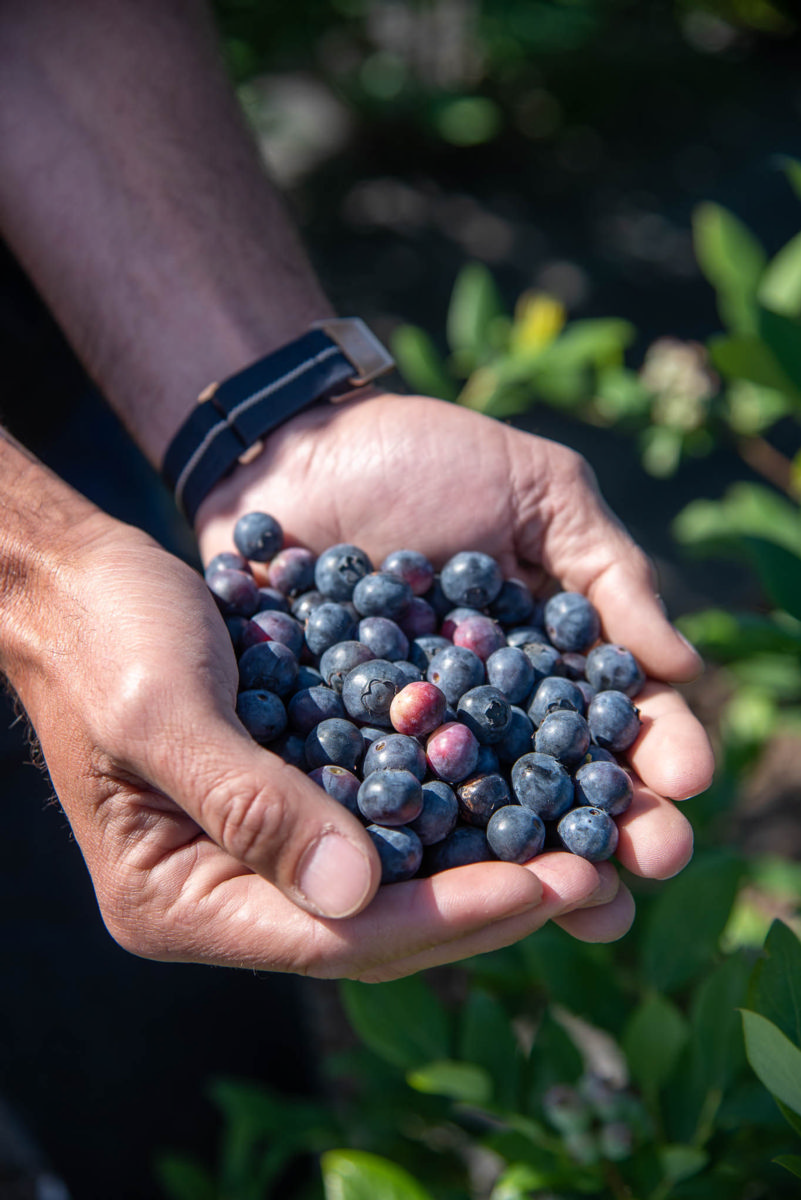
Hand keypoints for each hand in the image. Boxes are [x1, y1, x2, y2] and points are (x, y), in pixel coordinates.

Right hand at [6, 511, 625, 980]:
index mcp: (177, 898)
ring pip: (389, 882)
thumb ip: (249, 805)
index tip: (544, 888)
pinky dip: (447, 812)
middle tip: (594, 877)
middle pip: (374, 925)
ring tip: (582, 849)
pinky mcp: (285, 800)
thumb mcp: (161, 709)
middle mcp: (222, 894)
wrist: (79, 581)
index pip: (331, 937)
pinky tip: (521, 790)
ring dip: (482, 863)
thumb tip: (356, 898)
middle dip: (484, 901)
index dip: (443, 915)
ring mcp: (257, 851)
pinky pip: (380, 822)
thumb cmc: (102, 635)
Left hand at [194, 391, 713, 959]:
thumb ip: (607, 569)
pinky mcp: (338, 747)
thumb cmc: (424, 456)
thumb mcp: (536, 489)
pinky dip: (413, 844)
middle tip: (650, 863)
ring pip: (480, 816)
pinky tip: (444, 883)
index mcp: (547, 654)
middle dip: (614, 827)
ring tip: (582, 906)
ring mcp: (414, 736)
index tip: (685, 780)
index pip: (616, 714)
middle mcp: (488, 711)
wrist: (295, 447)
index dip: (657, 747)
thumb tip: (682, 667)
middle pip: (561, 785)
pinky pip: (380, 801)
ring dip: (532, 864)